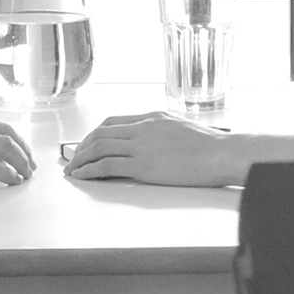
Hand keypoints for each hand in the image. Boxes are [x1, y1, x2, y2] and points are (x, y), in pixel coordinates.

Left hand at [64, 112, 246, 185]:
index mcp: (151, 118)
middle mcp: (142, 128)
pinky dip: (90, 170)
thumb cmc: (210, 145)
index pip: (113, 122)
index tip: (87, 142)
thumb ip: (161, 131)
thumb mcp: (180, 127)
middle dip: (82, 146)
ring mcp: (141, 146)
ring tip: (73, 169)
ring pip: (99, 148)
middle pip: (101, 133)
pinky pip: (107, 166)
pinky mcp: (142, 166)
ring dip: (81, 159)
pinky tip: (83, 176)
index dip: (95, 133)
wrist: (221, 154)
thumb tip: (150, 142)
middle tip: (73, 157)